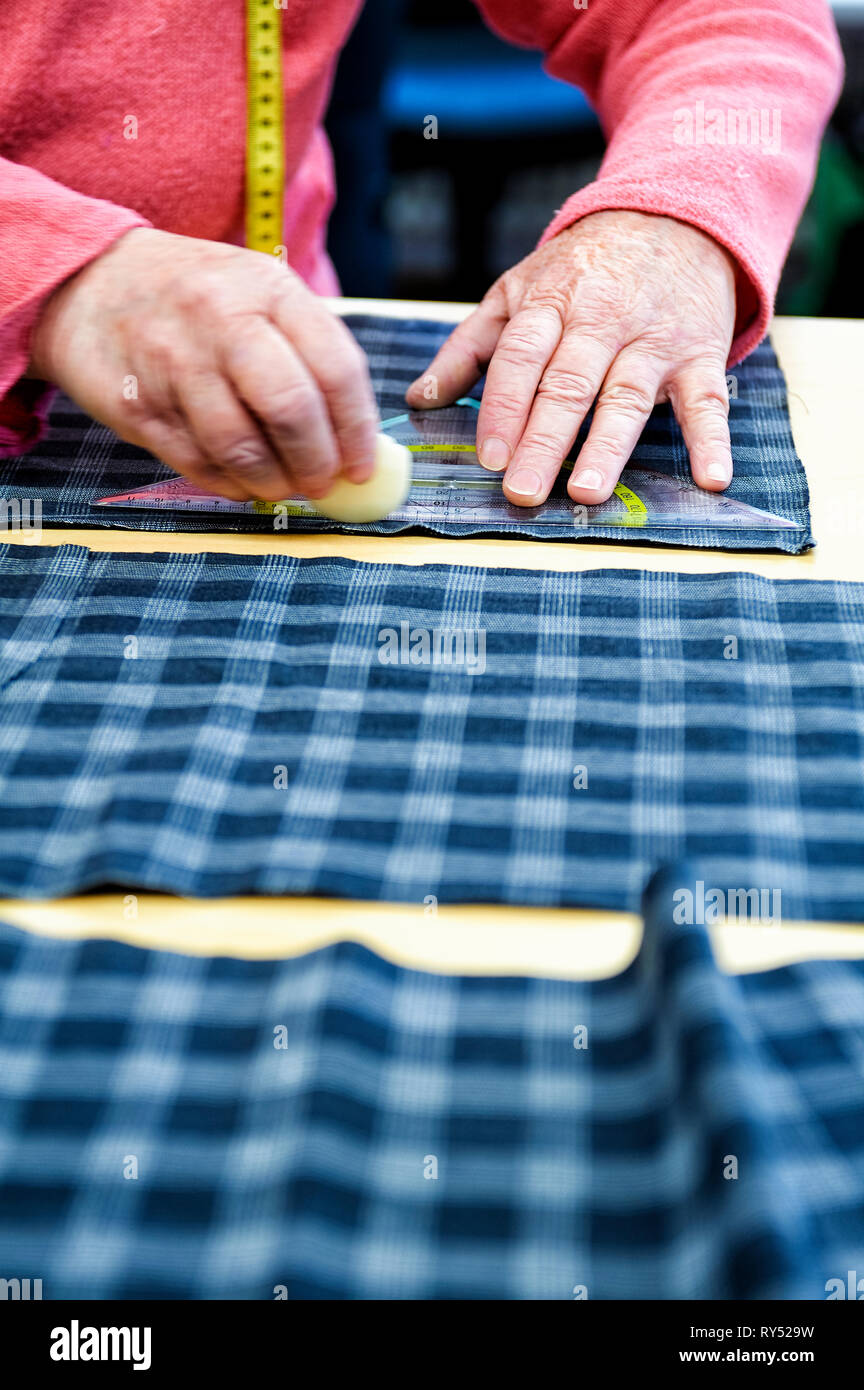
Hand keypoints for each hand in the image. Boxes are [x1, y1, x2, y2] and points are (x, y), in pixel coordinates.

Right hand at [28, 227, 378, 500]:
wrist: (91, 282)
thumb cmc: (197, 298)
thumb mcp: (259, 295)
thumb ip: (309, 354)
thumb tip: (357, 439)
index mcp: (268, 290)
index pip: (336, 368)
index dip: (357, 430)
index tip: (362, 466)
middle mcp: (222, 319)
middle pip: (292, 409)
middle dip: (318, 463)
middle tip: (324, 484)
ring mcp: (175, 362)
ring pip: (242, 447)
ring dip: (273, 483)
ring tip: (283, 487)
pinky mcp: (139, 405)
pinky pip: (199, 464)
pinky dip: (230, 485)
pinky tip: (241, 481)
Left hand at [407, 210, 736, 505]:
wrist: (674, 216)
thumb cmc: (583, 268)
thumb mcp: (518, 291)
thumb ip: (470, 347)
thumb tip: (420, 399)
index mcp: (550, 303)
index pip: (520, 359)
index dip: (503, 408)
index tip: (488, 456)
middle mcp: (602, 320)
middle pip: (567, 385)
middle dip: (544, 440)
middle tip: (522, 490)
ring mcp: (653, 339)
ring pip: (626, 396)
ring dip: (607, 447)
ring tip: (586, 492)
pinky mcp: (700, 354)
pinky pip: (707, 400)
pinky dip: (712, 440)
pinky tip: (711, 478)